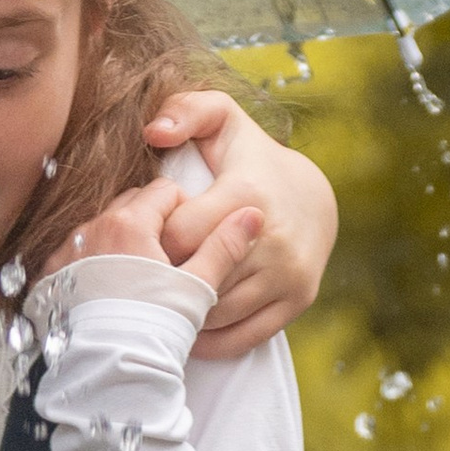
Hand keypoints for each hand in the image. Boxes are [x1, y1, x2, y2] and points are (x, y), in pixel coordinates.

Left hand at [143, 88, 339, 358]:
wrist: (314, 196)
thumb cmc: (250, 157)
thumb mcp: (222, 119)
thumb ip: (186, 110)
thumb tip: (154, 132)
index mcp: (247, 194)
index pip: (180, 233)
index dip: (151, 240)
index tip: (139, 239)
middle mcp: (273, 238)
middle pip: (196, 277)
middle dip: (160, 281)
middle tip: (135, 282)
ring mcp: (288, 274)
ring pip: (218, 311)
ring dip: (181, 314)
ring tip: (152, 307)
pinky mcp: (297, 301)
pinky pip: (244, 336)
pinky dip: (211, 339)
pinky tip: (185, 329)